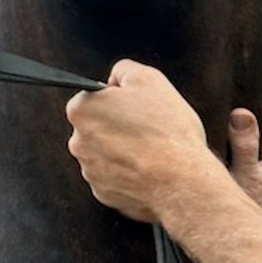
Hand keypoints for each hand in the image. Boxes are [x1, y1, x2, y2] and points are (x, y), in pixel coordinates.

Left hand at [65, 61, 208, 222]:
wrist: (183, 183)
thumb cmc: (167, 132)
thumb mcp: (149, 79)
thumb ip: (123, 70)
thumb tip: (114, 80)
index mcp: (82, 111)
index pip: (94, 98)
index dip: (119, 100)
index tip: (138, 108)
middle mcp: (78, 142)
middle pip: (97, 126)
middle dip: (119, 125)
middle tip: (148, 129)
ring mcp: (89, 170)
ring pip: (105, 152)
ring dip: (123, 150)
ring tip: (151, 151)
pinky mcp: (102, 192)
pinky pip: (113, 176)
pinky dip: (128, 173)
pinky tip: (147, 169)